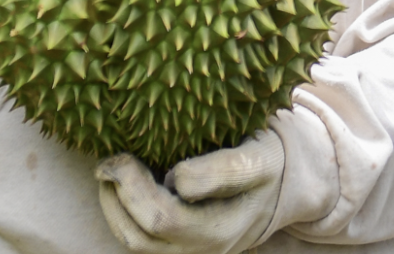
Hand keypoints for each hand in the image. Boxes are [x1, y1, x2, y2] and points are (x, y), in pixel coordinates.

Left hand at [96, 131, 284, 253]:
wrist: (283, 188)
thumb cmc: (267, 161)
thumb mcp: (259, 156)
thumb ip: (227, 169)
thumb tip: (176, 179)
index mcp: (228, 220)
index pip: (169, 215)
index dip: (140, 184)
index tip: (136, 149)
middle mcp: (210, 243)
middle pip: (149, 229)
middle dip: (121, 191)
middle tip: (111, 159)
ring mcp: (193, 251)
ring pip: (137, 241)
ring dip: (114, 206)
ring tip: (110, 172)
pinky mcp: (180, 250)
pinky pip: (139, 242)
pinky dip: (121, 215)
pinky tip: (122, 188)